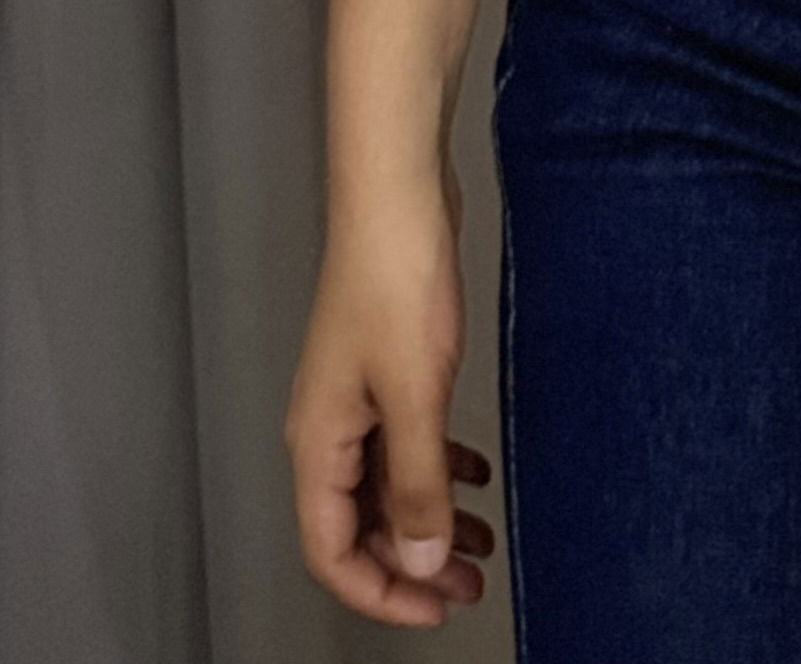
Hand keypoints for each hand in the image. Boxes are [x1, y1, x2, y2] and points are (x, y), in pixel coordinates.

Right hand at [285, 171, 497, 627]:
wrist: (397, 190)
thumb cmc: (393, 273)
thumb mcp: (416, 394)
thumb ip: (418, 482)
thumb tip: (419, 556)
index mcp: (319, 441)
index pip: (332, 552)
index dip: (381, 593)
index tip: (433, 610)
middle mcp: (329, 425)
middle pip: (360, 524)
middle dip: (413, 562)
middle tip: (467, 583)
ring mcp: (356, 394)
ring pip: (386, 483)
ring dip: (431, 516)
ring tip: (480, 539)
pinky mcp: (385, 365)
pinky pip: (404, 440)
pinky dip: (438, 465)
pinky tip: (474, 468)